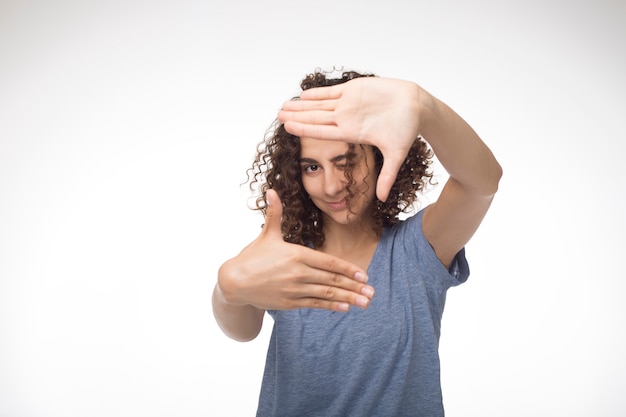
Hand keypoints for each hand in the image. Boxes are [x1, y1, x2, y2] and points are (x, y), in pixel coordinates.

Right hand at [218, 189, 374, 311]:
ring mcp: (294, 289)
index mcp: (297, 255)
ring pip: (326, 294)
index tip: (363, 275)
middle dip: (354, 286)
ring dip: (348, 298)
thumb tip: (272, 191)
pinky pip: (314, 304)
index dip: (348, 269)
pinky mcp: (289, 302)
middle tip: (372, 292)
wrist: (234, 282)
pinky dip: (330, 306)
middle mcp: (298, 273)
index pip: (329, 262)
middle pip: (332, 280)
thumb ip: (275, 214)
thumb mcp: (266, 235)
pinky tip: (345, 307)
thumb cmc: (252, 256)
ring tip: (365, 303)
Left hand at [277, 77, 424, 201]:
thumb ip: (387, 176)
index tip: (287, 128)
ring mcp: (349, 104)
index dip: (304, 129)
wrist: (417, 107)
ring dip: (302, 104)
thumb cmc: (408, 128)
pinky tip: (303, 94)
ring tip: (285, 104)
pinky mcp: (355, 90)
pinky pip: (332, 92)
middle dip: (297, 116)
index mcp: (352, 133)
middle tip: (278, 115)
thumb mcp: (397, 154)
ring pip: (320, 104)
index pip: (322, 132)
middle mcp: (346, 119)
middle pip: (316, 118)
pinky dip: (318, 92)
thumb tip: (381, 200)